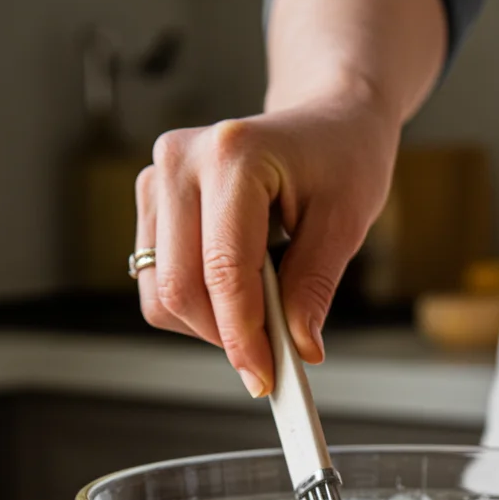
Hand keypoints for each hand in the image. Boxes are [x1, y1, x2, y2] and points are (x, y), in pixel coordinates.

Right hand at [135, 91, 399, 394]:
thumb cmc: (341, 158)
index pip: (223, 270)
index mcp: (232, 155)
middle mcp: (181, 161)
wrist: (324, 121)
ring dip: (208, 324)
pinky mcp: (153, 202)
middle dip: (225, 336)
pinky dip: (197, 306)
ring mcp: (158, 179)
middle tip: (271, 356)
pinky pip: (157, 281)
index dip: (242, 336)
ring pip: (160, 292)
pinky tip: (237, 291)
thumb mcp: (345, 223)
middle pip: (178, 288)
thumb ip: (314, 288)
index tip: (265, 377)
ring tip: (261, 311)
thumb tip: (298, 347)